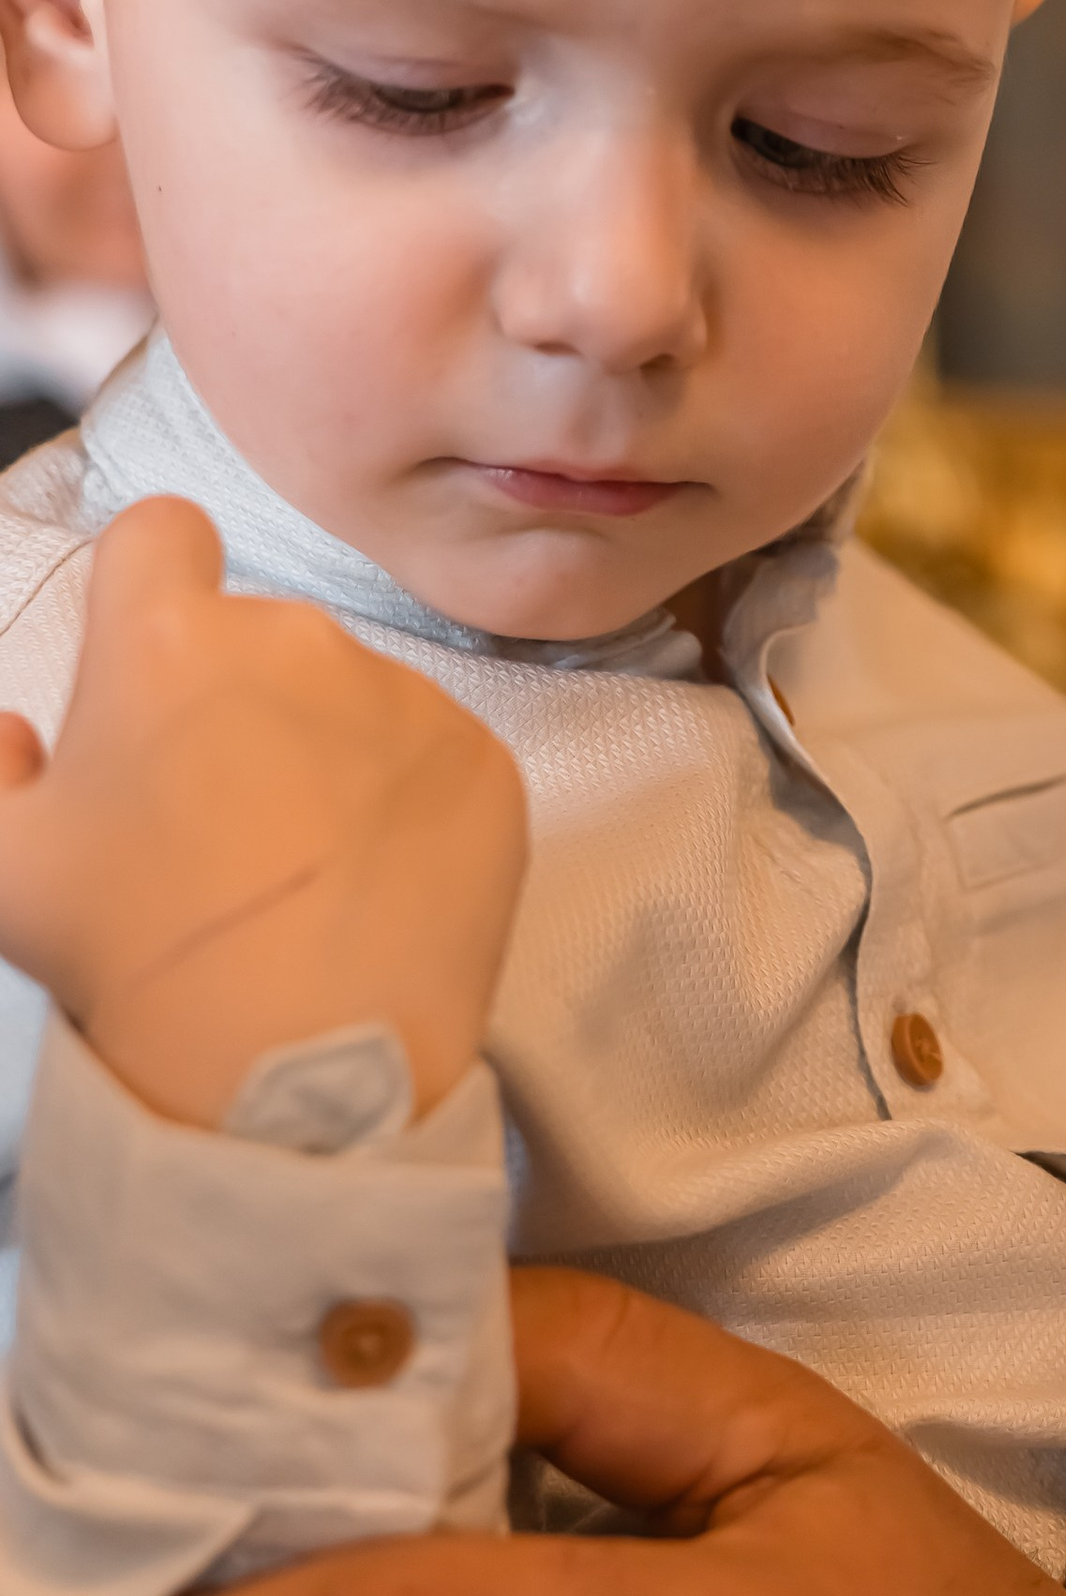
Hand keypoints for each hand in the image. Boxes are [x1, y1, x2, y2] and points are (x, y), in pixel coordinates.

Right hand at [0, 497, 525, 1126]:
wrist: (291, 1062)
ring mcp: (406, 698)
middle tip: (221, 817)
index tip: (160, 653)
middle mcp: (298, 640)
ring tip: (304, 869)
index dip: (154, 584)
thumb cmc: (132, 956)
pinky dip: (411, 805)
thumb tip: (22, 736)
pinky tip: (374, 886)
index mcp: (167, 640)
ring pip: (356, 701)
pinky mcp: (488, 763)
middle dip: (240, 703)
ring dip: (330, 754)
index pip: (162, 534)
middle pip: (263, 639)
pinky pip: (438, 759)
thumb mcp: (9, 863)